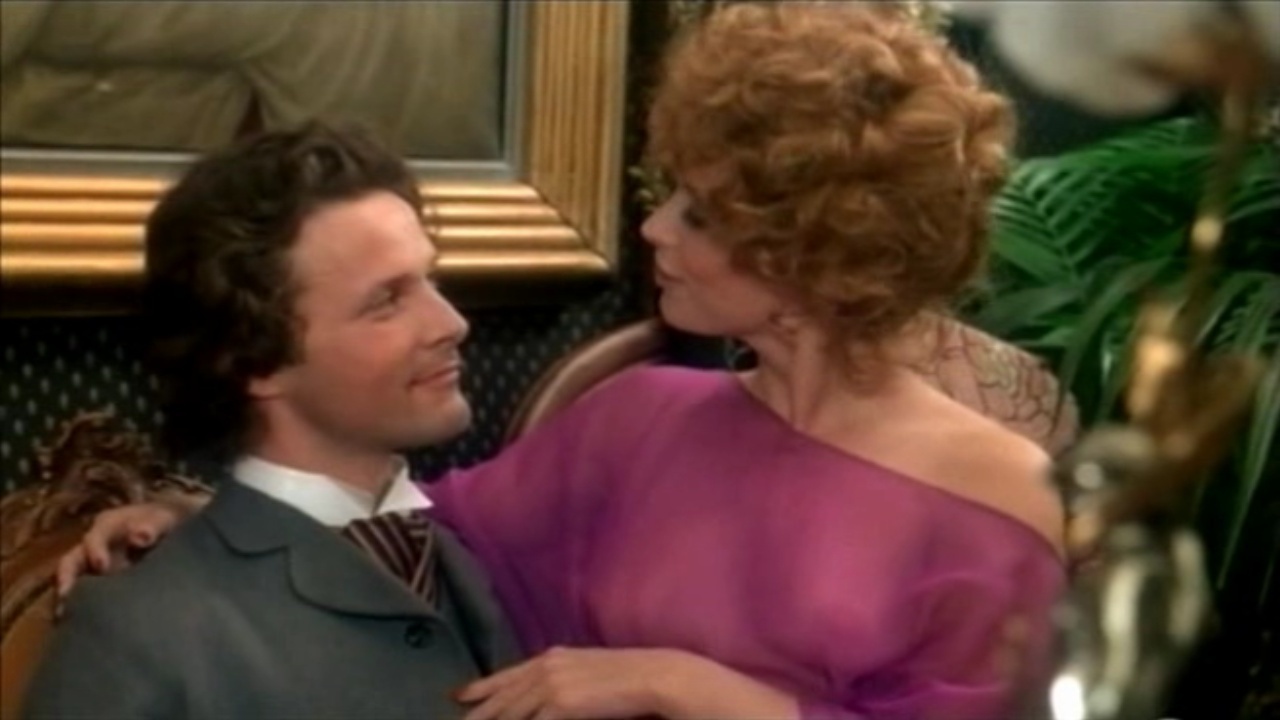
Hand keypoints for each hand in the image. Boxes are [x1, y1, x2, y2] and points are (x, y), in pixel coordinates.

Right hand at [54, 500, 188, 606]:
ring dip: (70, 598)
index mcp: (108, 526)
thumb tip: (140, 536)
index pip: (95, 537)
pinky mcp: (101, 583)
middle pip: (72, 561)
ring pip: (74, 582)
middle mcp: (95, 547)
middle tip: (66, 598)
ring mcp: (95, 566)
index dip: (95, 550)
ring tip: (66, 617)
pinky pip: (85, 595)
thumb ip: (153, 526)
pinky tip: (82, 625)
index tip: (101, 566)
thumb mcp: (163, 519)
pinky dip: (81, 608)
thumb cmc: (165, 522)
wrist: (173, 531)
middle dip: (67, 578)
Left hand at [456, 646, 672, 719]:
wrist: (653, 676)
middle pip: (503, 697)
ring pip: (510, 714)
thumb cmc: (631, 676)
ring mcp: (551, 685)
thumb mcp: (590, 671)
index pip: (509, 674)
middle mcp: (546, 667)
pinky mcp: (560, 705)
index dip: (483, 686)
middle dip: (479, 713)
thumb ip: (566, 679)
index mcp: (553, 656)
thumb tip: (552, 698)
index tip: (461, 696)